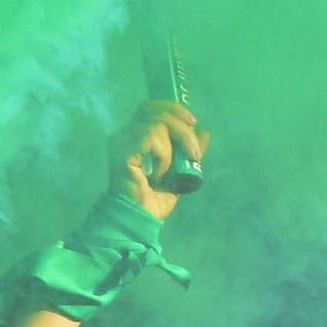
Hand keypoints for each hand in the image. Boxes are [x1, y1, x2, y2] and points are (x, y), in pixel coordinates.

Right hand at [125, 99, 206, 214]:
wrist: (140, 219)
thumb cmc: (154, 199)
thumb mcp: (180, 171)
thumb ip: (190, 151)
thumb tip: (205, 132)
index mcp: (135, 136)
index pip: (151, 108)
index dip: (174, 109)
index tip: (193, 123)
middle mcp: (125, 135)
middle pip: (153, 108)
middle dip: (180, 122)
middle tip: (193, 146)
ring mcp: (121, 142)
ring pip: (157, 122)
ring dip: (177, 143)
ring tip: (175, 168)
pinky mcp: (123, 151)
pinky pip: (152, 138)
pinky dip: (164, 155)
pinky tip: (160, 174)